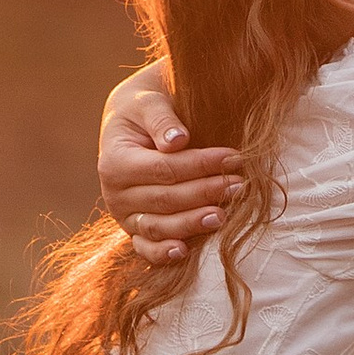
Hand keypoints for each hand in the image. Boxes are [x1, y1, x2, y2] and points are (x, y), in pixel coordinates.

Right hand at [97, 66, 241, 257]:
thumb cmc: (143, 107)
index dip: (200, 166)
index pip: (164, 169)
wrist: (130, 121)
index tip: (233, 157)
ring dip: (193, 224)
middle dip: (205, 193)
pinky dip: (162, 253)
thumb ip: (161, 119)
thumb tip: (178, 141)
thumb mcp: (147, 101)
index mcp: (115, 162)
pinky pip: (145, 247)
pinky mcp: (133, 229)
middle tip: (239, 185)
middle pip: (166, 200)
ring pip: (159, 227)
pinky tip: (184, 251)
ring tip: (224, 215)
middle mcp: (114, 194)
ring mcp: (123, 215)